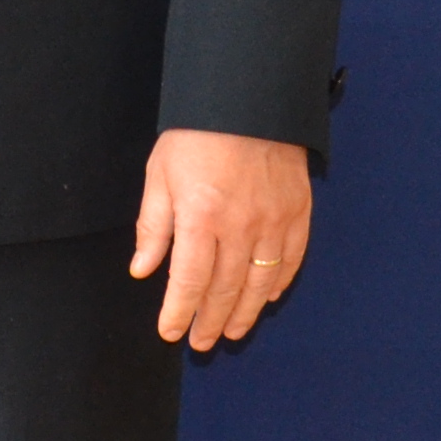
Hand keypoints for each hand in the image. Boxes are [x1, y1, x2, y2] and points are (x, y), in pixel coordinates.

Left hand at [131, 129, 313, 351]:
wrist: (248, 98)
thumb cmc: (198, 134)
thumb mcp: (161, 174)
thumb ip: (153, 226)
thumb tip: (142, 270)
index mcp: (201, 217)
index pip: (188, 281)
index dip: (178, 312)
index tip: (171, 333)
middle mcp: (240, 226)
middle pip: (225, 289)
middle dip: (210, 320)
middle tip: (202, 342)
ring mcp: (274, 221)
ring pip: (260, 282)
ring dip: (245, 312)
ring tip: (232, 331)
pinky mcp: (297, 211)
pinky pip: (291, 259)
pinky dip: (279, 283)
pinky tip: (267, 297)